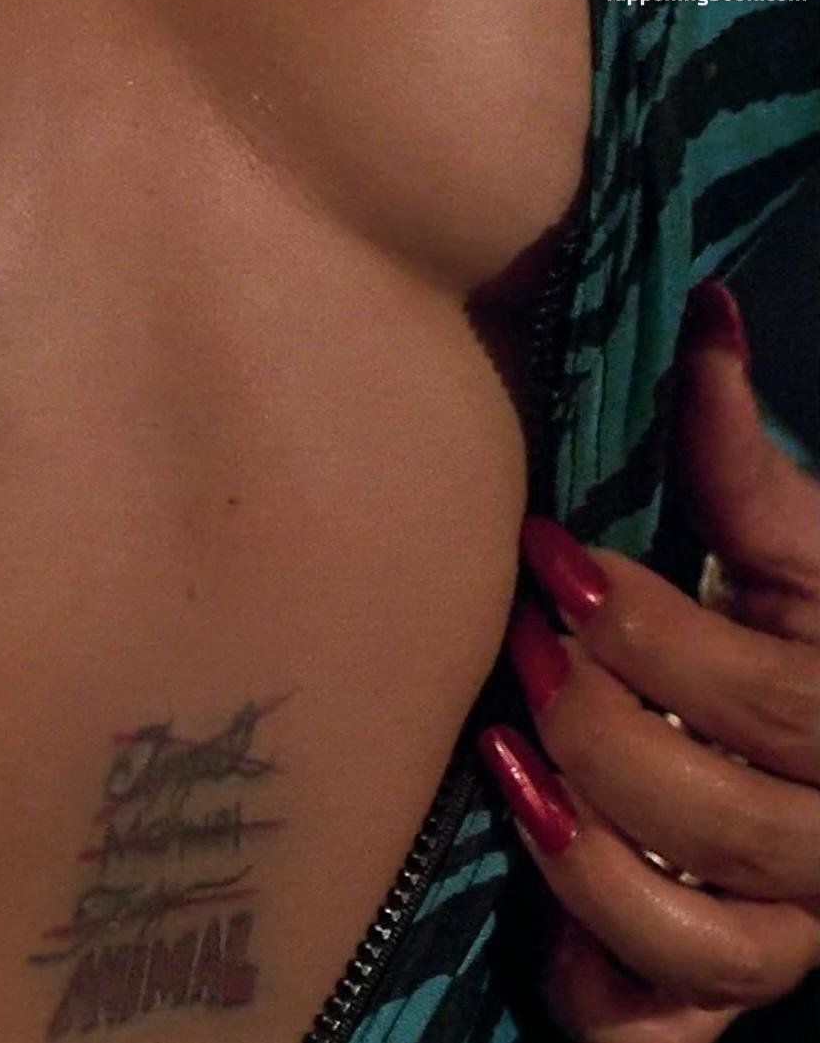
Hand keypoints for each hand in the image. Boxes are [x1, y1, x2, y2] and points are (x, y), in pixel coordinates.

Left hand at [482, 280, 819, 1042]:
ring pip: (711, 938)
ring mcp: (782, 925)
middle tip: (520, 648)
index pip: (774, 691)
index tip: (551, 558)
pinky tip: (538, 914)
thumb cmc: (754, 636)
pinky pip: (666, 1022)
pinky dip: (600, 978)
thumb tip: (704, 318)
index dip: (656, 632)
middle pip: (731, 816)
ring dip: (591, 851)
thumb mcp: (764, 553)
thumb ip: (736, 462)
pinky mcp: (709, 993)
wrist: (765, 763)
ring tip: (508, 759)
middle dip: (605, 728)